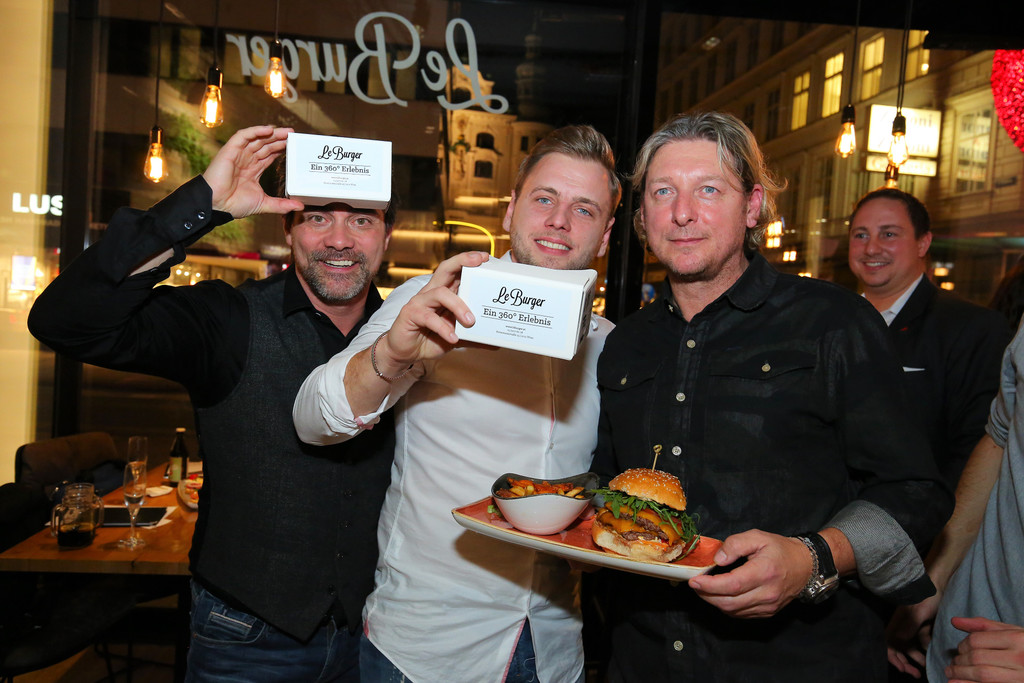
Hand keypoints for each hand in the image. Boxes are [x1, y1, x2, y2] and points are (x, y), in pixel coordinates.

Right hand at [202, 125, 304, 217]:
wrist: (216, 205)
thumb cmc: (233, 205)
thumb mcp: (263, 204)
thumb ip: (281, 204)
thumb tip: (299, 207)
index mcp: (253, 170)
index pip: (269, 155)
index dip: (281, 149)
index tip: (294, 146)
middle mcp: (246, 160)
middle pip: (265, 145)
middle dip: (279, 139)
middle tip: (293, 135)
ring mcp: (238, 154)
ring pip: (257, 139)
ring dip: (272, 134)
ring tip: (287, 132)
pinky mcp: (230, 150)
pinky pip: (243, 136)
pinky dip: (255, 131)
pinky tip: (269, 130)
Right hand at [373, 251, 489, 372]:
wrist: (406, 352)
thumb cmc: (430, 338)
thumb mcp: (456, 337)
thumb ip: (473, 338)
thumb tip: (496, 344)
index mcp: (444, 293)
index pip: (456, 271)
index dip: (468, 261)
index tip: (485, 257)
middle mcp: (431, 293)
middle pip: (445, 269)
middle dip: (462, 262)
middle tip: (479, 262)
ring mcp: (419, 301)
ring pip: (440, 293)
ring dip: (458, 305)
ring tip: (471, 321)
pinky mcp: (410, 314)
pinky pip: (428, 317)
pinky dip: (443, 327)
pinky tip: (453, 338)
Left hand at [687, 529, 810, 617]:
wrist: (805, 566)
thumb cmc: (779, 549)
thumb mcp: (758, 537)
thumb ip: (735, 544)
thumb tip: (718, 559)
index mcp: (764, 572)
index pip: (732, 584)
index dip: (710, 585)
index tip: (694, 581)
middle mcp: (767, 593)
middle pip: (730, 602)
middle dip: (707, 596)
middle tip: (695, 585)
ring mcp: (768, 606)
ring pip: (734, 611)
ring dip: (715, 602)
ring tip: (705, 589)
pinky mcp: (768, 612)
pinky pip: (741, 614)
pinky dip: (727, 607)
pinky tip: (721, 596)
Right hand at [886, 592, 941, 677]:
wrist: (938, 584)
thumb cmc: (925, 597)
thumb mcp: (918, 612)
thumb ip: (908, 626)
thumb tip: (897, 641)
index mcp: (897, 625)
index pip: (888, 645)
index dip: (893, 658)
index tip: (904, 668)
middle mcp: (902, 628)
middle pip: (898, 650)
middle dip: (905, 663)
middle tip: (916, 674)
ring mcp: (912, 628)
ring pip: (910, 648)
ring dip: (916, 659)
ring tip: (926, 666)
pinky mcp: (922, 627)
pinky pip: (920, 642)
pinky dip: (924, 650)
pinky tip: (931, 654)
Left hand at [945, 617, 1023, 682]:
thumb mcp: (1012, 631)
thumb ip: (983, 626)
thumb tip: (954, 621)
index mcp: (1017, 639)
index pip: (977, 640)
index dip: (962, 645)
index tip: (959, 649)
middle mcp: (1020, 658)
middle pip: (977, 658)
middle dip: (959, 661)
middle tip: (953, 663)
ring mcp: (1021, 677)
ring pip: (982, 675)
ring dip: (961, 674)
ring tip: (952, 673)